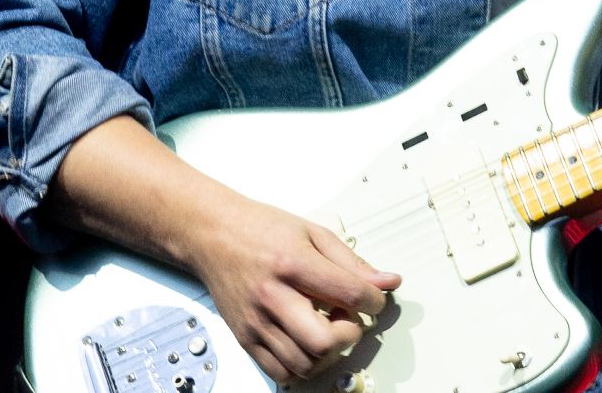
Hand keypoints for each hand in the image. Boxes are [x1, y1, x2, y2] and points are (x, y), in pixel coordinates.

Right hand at [185, 197, 400, 384]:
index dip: (375, 301)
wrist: (213, 235)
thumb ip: (352, 262)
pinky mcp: (245, 338)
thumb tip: (388, 281)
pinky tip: (308, 343)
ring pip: (304, 362)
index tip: (376, 299)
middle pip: (323, 341)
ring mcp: (256, 322)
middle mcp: (272, 297)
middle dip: (349, 334)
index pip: (349, 294)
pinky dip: (303, 365)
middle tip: (350, 319)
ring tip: (329, 329)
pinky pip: (280, 371)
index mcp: (293, 264)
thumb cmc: (261, 229)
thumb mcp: (314, 234)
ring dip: (328, 352)